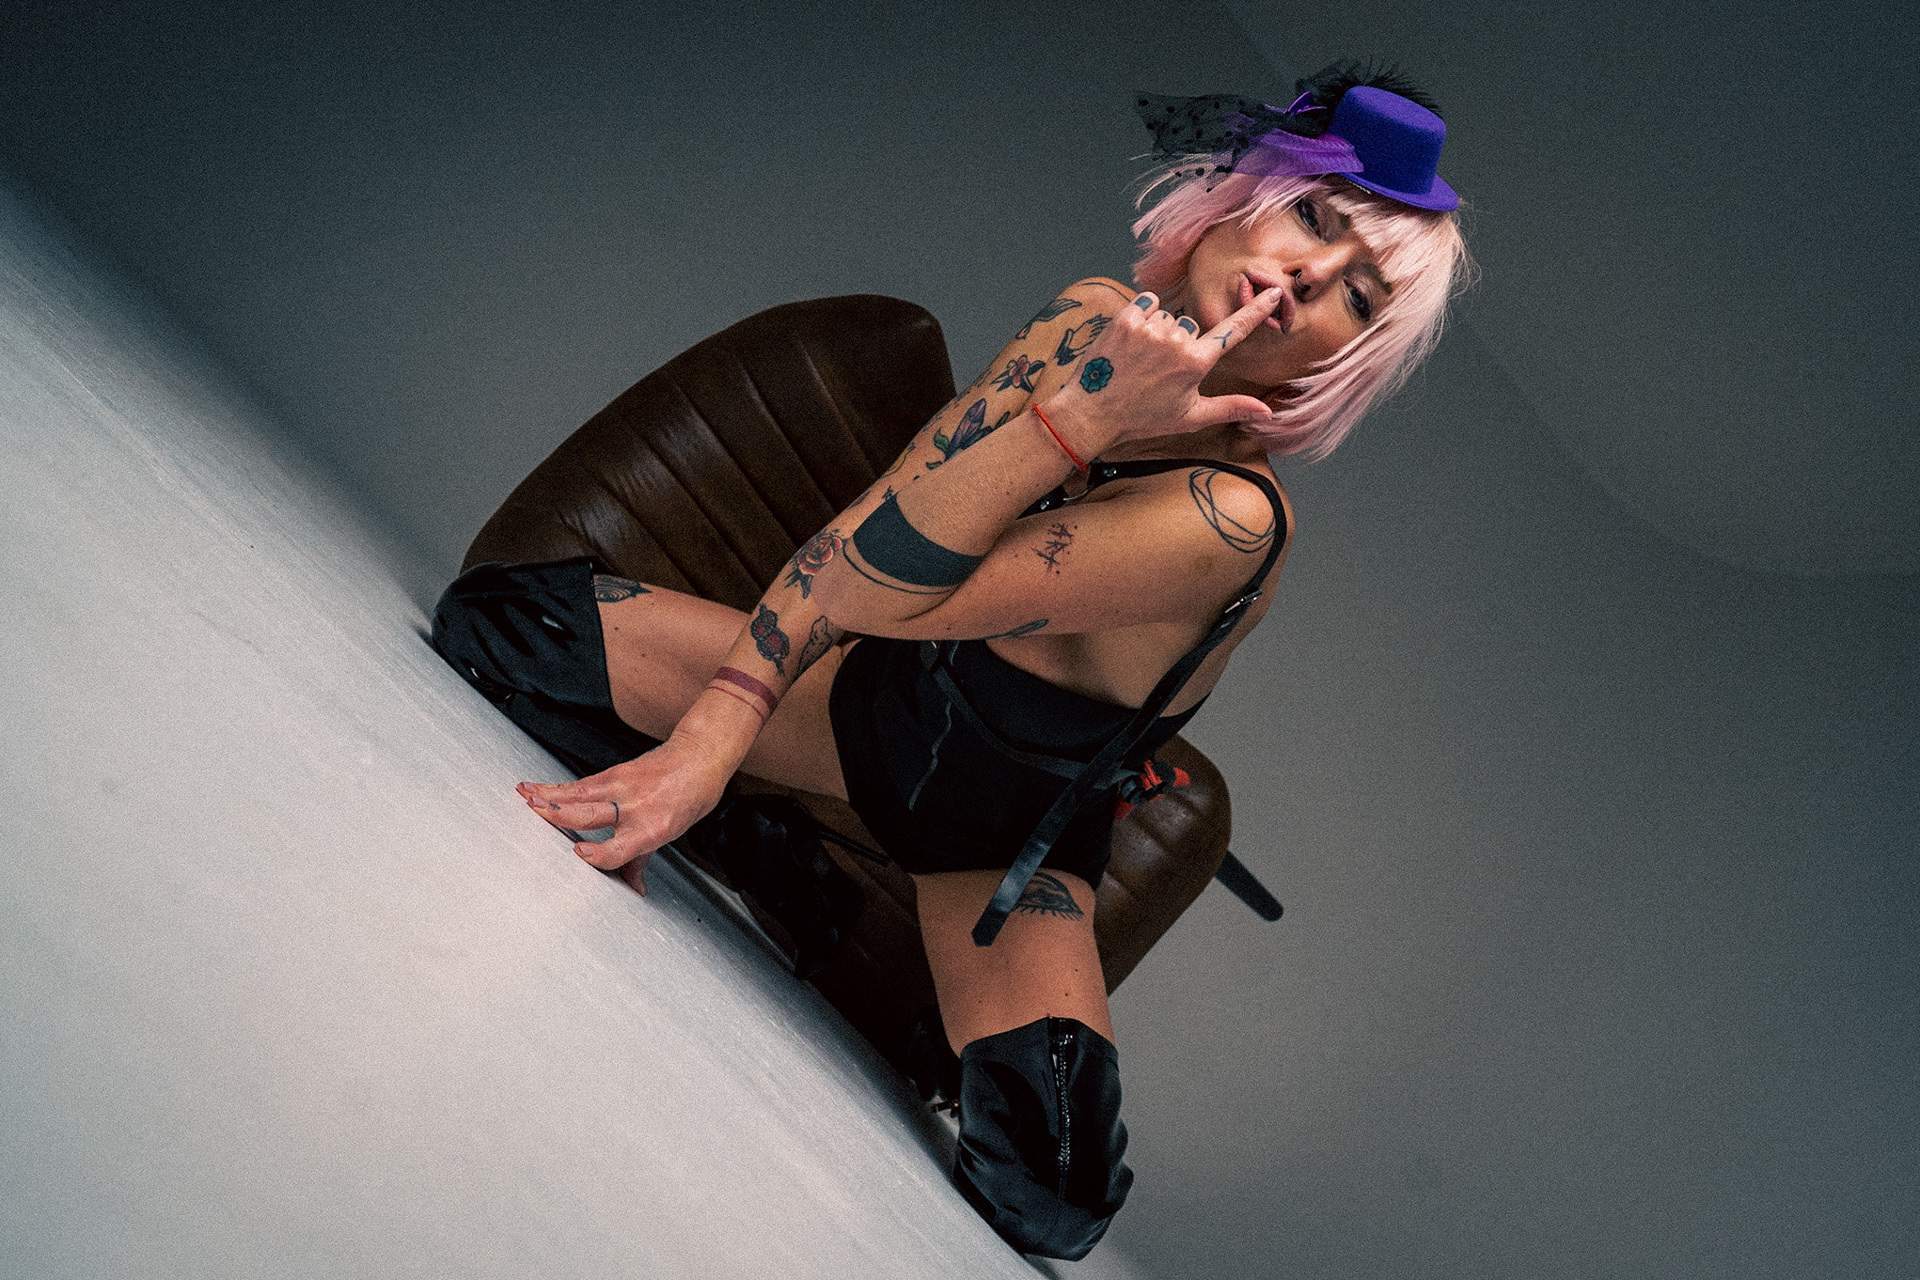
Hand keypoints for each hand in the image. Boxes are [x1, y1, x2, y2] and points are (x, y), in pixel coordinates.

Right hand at [516, 732, 731, 890]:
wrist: (700, 756)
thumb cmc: (689, 797)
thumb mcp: (670, 835)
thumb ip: (640, 861)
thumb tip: (631, 889)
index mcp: (652, 829)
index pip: (621, 848)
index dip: (600, 853)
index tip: (580, 853)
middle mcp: (635, 807)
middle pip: (592, 814)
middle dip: (561, 815)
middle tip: (534, 815)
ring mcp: (623, 787)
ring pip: (581, 794)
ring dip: (549, 796)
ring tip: (524, 798)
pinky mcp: (614, 773)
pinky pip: (581, 783)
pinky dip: (556, 786)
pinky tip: (535, 788)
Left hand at [1039, 286, 1285, 445]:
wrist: (1092, 412)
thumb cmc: (1142, 418)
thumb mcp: (1190, 417)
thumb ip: (1230, 408)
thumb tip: (1267, 413)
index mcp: (1196, 363)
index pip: (1234, 331)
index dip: (1256, 311)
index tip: (1274, 292)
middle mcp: (1176, 341)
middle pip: (1191, 326)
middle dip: (1180, 342)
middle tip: (1158, 370)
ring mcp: (1150, 327)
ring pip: (1168, 316)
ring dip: (1158, 331)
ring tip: (1140, 359)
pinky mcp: (1126, 318)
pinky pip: (1147, 302)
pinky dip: (1141, 316)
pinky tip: (1130, 342)